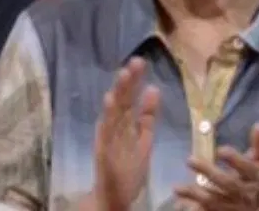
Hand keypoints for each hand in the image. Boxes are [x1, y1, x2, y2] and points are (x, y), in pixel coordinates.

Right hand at [91, 57, 160, 210]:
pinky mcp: (104, 152)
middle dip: (127, 82)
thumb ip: (148, 117)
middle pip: (121, 102)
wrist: (113, 198)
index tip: (141, 61)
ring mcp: (108, 140)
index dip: (134, 81)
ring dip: (118, 94)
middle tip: (135, 61)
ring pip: (113, 113)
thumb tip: (153, 88)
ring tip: (124, 75)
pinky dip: (108, 117)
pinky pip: (106, 133)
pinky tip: (110, 102)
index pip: (129, 99)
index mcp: (124, 126)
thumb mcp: (144, 140)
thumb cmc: (127, 169)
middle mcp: (114, 129)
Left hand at [173, 123, 258, 210]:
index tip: (220, 150)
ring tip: (177, 187)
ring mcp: (232, 206)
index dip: (235, 159)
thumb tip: (258, 125)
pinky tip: (180, 201)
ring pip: (213, 200)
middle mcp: (245, 192)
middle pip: (227, 183)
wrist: (256, 209)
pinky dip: (192, 207)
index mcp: (255, 176)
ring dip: (194, 193)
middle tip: (190, 160)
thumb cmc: (255, 179)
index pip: (247, 167)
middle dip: (208, 171)